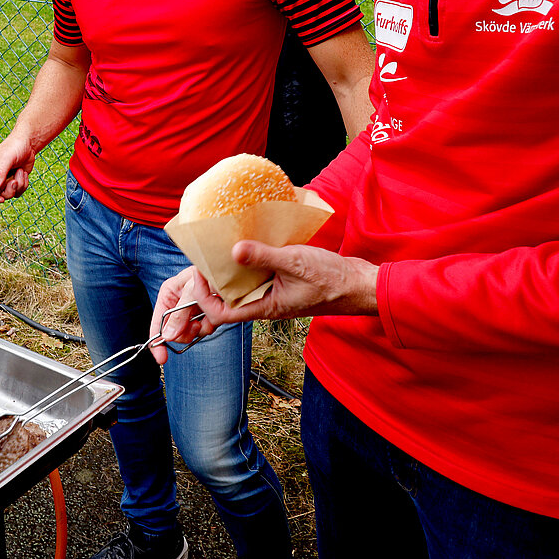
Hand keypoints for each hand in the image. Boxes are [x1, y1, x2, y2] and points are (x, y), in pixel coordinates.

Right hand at [0, 134, 34, 202]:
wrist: (28, 144)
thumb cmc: (14, 146)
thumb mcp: (6, 159)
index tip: (0, 198)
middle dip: (8, 191)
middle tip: (14, 182)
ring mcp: (3, 181)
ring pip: (8, 195)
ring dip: (17, 186)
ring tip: (20, 172)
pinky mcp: (12, 183)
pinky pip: (17, 192)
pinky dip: (23, 184)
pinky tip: (23, 173)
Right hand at [150, 266, 207, 364]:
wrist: (238, 273)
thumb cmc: (212, 272)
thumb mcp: (192, 290)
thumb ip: (179, 313)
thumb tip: (168, 336)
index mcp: (171, 291)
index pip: (158, 320)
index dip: (157, 340)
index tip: (162, 358)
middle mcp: (180, 301)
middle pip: (173, 330)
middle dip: (184, 333)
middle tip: (195, 327)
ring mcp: (193, 309)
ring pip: (189, 332)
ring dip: (199, 329)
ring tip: (207, 319)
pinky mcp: (207, 314)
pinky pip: (203, 329)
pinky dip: (209, 327)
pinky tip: (214, 319)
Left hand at [169, 241, 379, 348]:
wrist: (359, 284)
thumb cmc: (331, 280)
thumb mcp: (295, 263)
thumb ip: (264, 257)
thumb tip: (234, 251)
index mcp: (265, 307)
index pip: (222, 313)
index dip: (204, 297)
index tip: (200, 273)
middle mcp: (265, 304)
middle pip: (227, 300)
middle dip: (211, 282)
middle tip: (205, 256)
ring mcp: (274, 294)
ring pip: (241, 287)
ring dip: (229, 271)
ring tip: (220, 248)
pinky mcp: (281, 283)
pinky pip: (257, 277)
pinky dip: (248, 263)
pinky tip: (247, 245)